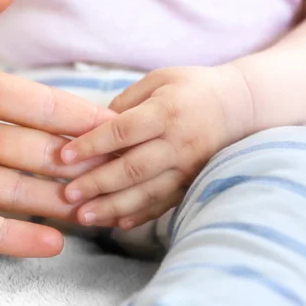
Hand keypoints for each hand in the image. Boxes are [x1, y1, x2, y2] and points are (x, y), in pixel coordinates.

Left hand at [0, 0, 112, 256]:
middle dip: (72, 161)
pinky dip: (6, 235)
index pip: (30, 101)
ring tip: (94, 210)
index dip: (70, 112)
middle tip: (118, 172)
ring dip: (50, 200)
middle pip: (29, 149)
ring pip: (7, 188)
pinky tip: (48, 243)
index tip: (113, 122)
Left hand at [60, 66, 252, 228]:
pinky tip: (116, 225)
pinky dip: (140, 216)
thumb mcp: (160, 80)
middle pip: (132, 168)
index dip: (91, 145)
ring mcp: (189, 168)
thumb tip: (92, 127)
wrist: (242, 107)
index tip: (63, 156)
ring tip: (83, 217)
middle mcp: (179, 143)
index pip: (122, 131)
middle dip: (97, 183)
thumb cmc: (192, 88)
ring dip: (113, 208)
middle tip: (67, 194)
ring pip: (147, 193)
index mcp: (166, 112)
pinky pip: (165, 204)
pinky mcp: (193, 183)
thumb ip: (126, 102)